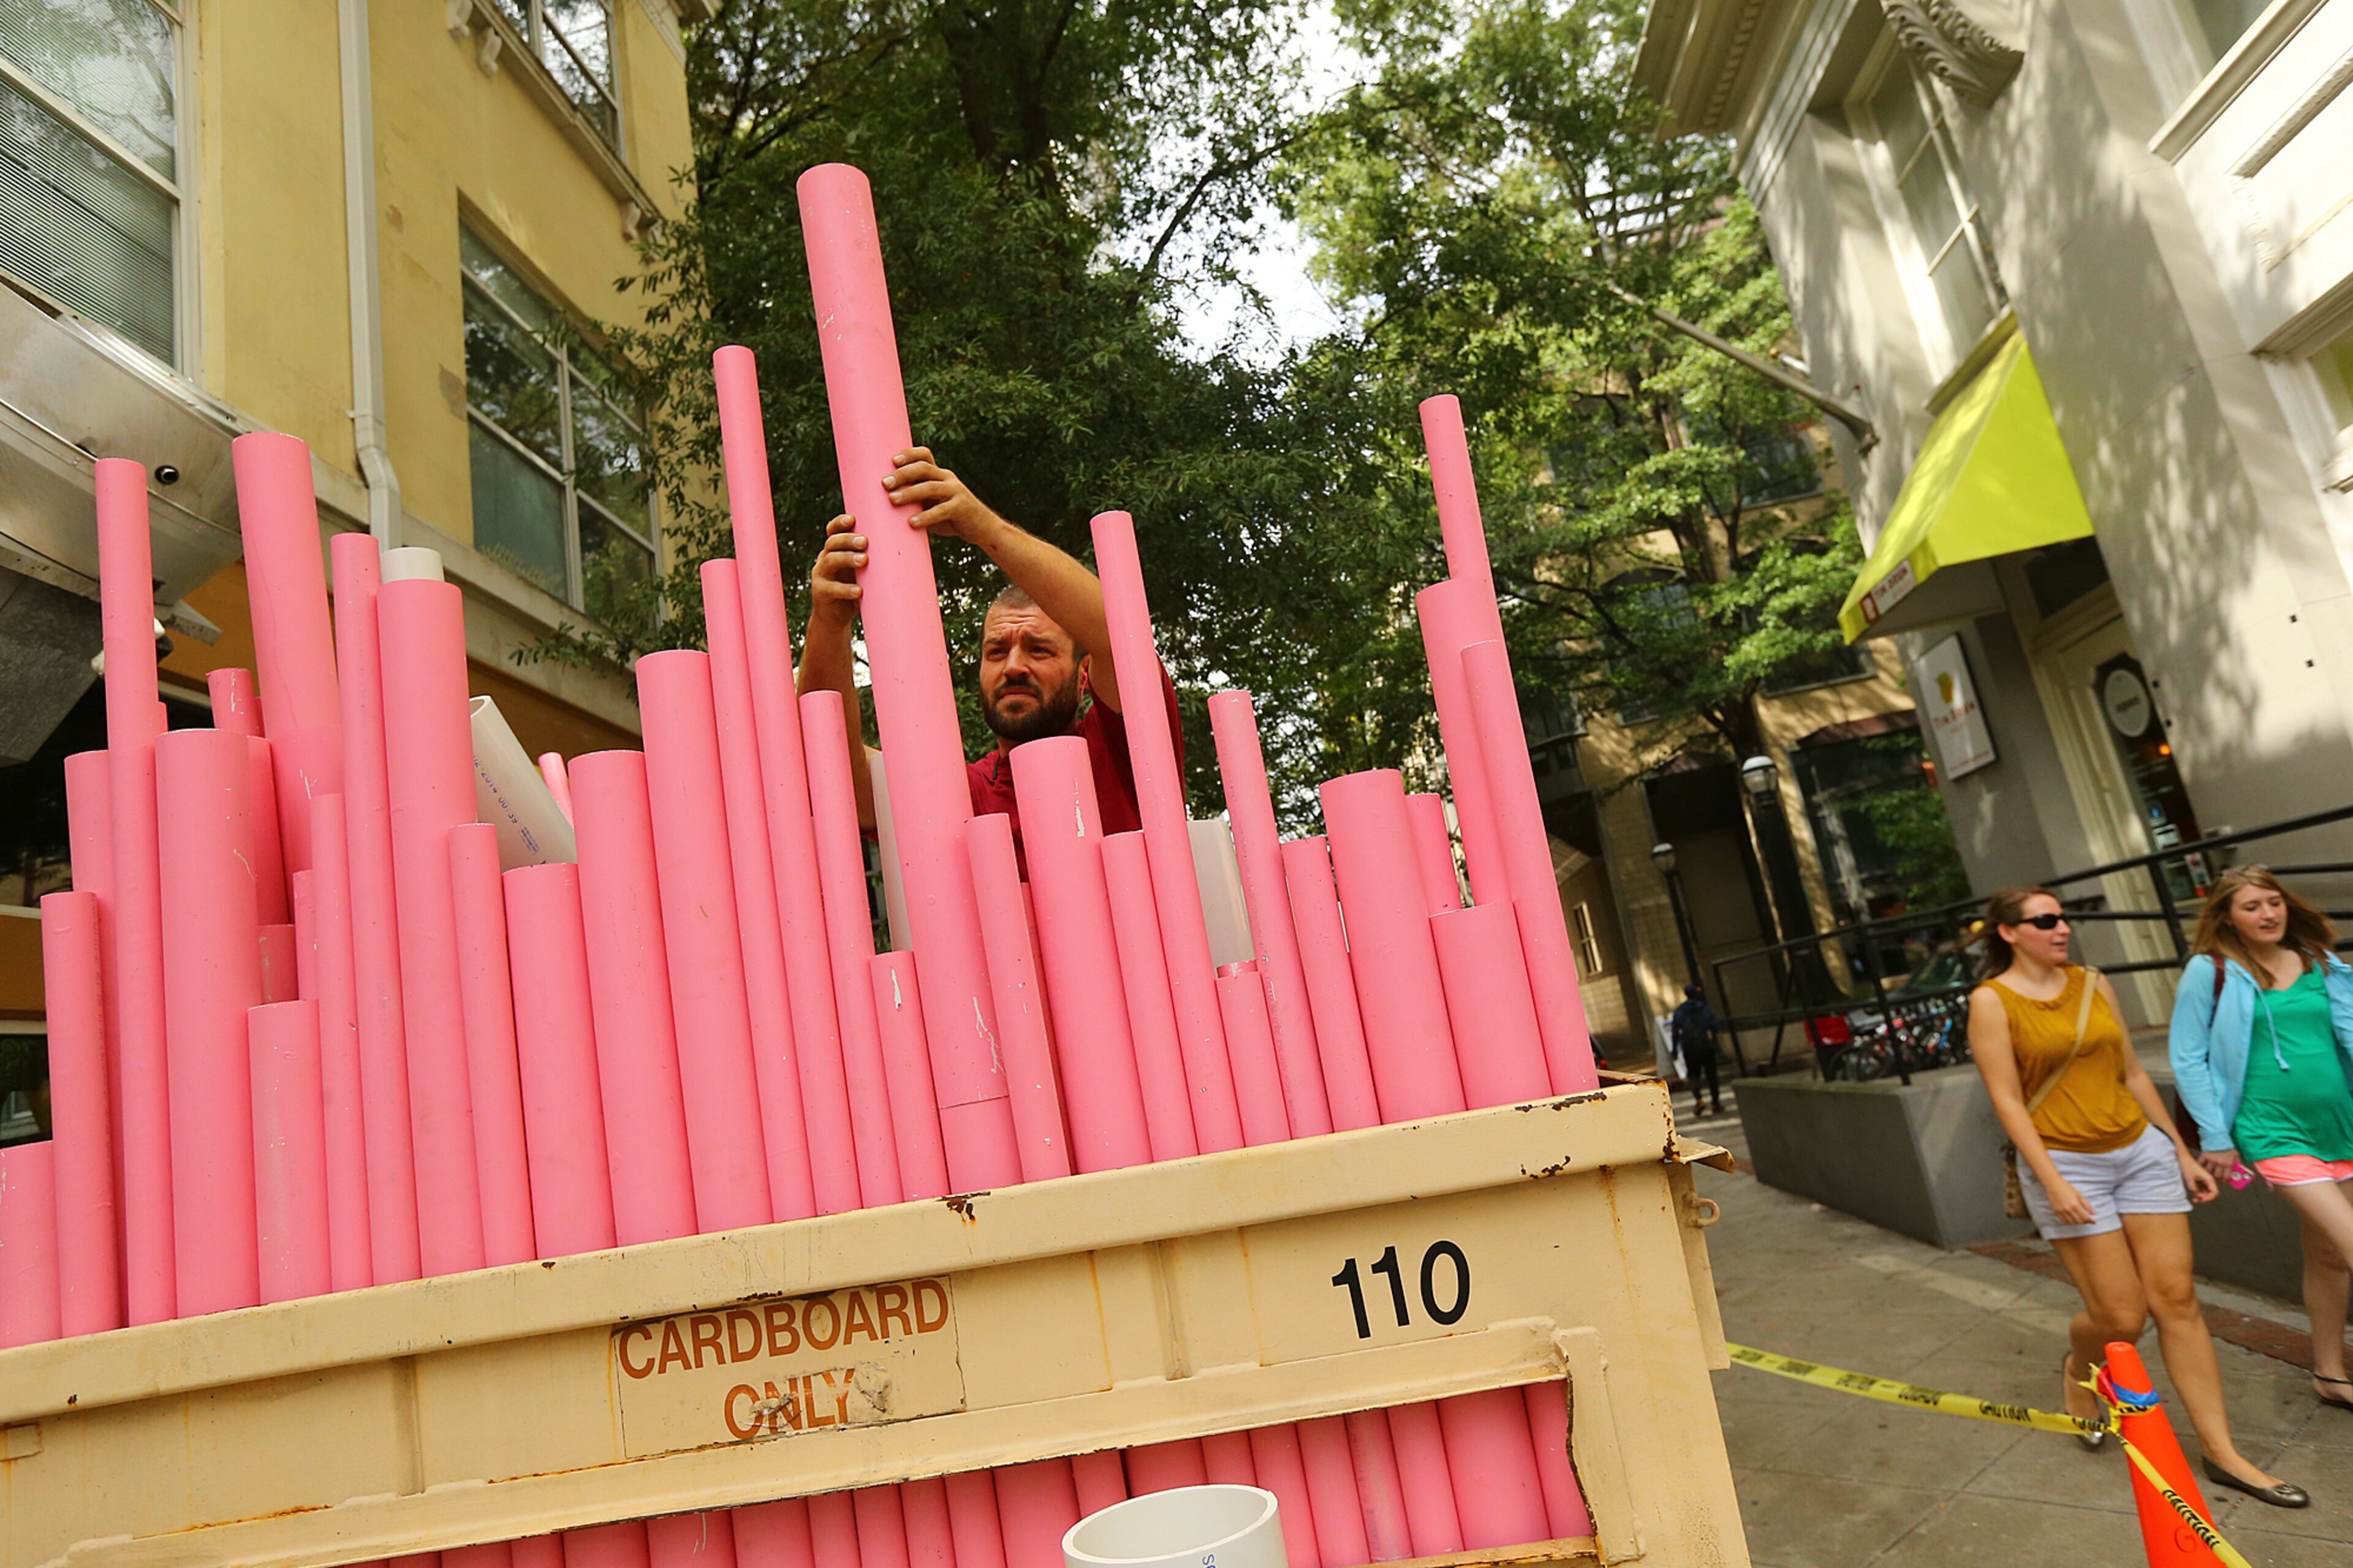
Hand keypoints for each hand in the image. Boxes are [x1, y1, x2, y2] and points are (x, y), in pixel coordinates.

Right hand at [808, 513, 863, 632]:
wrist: (836, 616)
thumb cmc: (856, 588)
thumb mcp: (863, 572)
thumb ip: (874, 561)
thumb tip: (910, 548)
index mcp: (835, 550)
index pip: (833, 531)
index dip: (840, 523)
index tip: (853, 519)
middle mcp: (825, 559)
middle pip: (833, 543)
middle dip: (848, 540)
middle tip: (865, 541)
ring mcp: (820, 575)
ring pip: (830, 561)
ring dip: (847, 558)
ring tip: (864, 560)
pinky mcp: (820, 593)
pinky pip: (832, 589)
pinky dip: (846, 589)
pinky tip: (859, 590)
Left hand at [880, 447, 1004, 546]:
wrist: (982, 527)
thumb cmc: (950, 516)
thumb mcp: (932, 503)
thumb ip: (916, 499)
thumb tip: (885, 502)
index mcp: (939, 474)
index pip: (924, 455)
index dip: (908, 454)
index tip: (892, 460)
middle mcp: (947, 478)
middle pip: (923, 468)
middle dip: (902, 474)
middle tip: (884, 483)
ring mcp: (956, 491)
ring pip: (930, 487)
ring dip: (910, 492)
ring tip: (892, 499)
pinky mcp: (962, 507)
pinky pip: (942, 510)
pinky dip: (926, 516)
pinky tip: (912, 522)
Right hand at [2044, 1178, 2095, 1226]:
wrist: (2053, 1184)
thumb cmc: (2067, 1188)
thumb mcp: (2079, 1194)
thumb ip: (2087, 1205)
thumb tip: (2094, 1213)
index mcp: (2075, 1204)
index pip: (2085, 1217)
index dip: (2091, 1220)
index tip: (2094, 1221)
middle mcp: (2068, 1209)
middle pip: (2079, 1221)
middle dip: (2085, 1222)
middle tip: (2087, 1219)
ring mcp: (2061, 1211)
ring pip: (2072, 1222)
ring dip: (2078, 1222)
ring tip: (2080, 1218)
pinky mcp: (2056, 1211)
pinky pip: (2064, 1221)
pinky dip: (2070, 1222)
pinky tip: (2072, 1218)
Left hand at [2180, 1150, 2219, 1202]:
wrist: (2182, 1158)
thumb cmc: (2187, 1166)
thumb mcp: (2189, 1179)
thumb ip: (2194, 1189)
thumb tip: (2197, 1196)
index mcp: (2209, 1179)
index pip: (2214, 1193)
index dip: (2208, 1198)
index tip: (2200, 1199)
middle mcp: (2209, 1180)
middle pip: (2211, 1194)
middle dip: (2204, 1198)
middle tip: (2196, 1200)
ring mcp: (2204, 1181)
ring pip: (2206, 1192)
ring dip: (2201, 1197)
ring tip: (2194, 1199)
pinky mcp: (2200, 1181)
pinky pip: (2202, 1189)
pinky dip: (2199, 1193)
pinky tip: (2194, 1195)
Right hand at [2198, 1148, 2238, 1182]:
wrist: (2219, 1137)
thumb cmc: (2227, 1146)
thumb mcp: (2236, 1154)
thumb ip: (2237, 1163)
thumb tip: (2238, 1171)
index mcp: (2228, 1163)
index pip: (2226, 1177)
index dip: (2225, 1180)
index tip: (2224, 1180)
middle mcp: (2219, 1163)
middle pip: (2216, 1175)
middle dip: (2217, 1177)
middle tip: (2217, 1176)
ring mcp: (2211, 1159)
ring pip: (2208, 1171)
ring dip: (2209, 1173)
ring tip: (2210, 1172)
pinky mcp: (2204, 1156)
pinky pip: (2201, 1164)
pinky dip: (2201, 1166)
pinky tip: (2202, 1167)